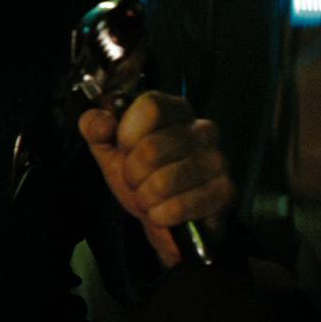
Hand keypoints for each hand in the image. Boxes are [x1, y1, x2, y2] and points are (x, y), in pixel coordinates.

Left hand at [78, 91, 234, 266]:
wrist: (162, 215)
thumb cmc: (140, 175)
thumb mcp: (109, 148)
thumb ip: (95, 128)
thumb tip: (101, 121)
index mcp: (174, 109)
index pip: (150, 106)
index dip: (128, 133)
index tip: (124, 147)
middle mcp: (202, 129)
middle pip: (151, 148)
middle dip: (132, 173)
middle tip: (136, 179)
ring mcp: (217, 160)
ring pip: (163, 181)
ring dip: (145, 196)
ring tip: (150, 194)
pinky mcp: (224, 191)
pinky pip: (179, 206)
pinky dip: (161, 214)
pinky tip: (164, 210)